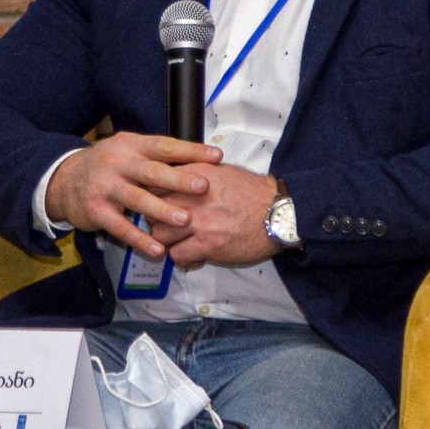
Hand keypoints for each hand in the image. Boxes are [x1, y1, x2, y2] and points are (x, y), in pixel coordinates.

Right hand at [45, 132, 223, 262]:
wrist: (63, 180)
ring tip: (185, 220)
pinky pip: (121, 227)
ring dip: (162, 210)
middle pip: (152, 171)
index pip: (164, 146)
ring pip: (137, 199)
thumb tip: (197, 158)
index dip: (190, 151)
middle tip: (204, 187)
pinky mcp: (96, 211)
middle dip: (179, 179)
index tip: (216, 157)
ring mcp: (106, 187)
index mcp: (131, 146)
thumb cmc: (107, 166)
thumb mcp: (127, 150)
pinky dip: (140, 239)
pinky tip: (158, 249)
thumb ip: (155, 155)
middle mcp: (118, 163)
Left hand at [159, 164, 283, 269]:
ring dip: (167, 241)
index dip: (152, 195)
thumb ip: (197, 173)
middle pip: (152, 209)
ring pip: (160, 235)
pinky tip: (193, 254)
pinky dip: (182, 258)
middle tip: (165, 225)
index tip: (157, 202)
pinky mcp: (207, 244)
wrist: (278, 213)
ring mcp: (199, 222)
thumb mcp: (222, 171)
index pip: (155, 182)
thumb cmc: (254, 193)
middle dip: (155, 219)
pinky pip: (178, 255)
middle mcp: (193, 196)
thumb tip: (179, 178)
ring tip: (178, 242)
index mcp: (196, 174)